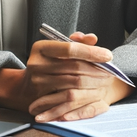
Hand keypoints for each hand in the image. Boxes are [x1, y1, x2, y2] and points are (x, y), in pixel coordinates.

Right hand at [0, 32, 132, 120]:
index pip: (70, 48)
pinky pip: (68, 97)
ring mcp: (37, 81)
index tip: (108, 55)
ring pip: (73, 82)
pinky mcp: (41, 98)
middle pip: (74, 66)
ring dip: (93, 82)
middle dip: (96, 69)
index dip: (91, 52)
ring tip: (106, 80)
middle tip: (111, 71)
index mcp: (41, 48)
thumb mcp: (57, 50)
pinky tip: (95, 91)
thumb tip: (93, 38)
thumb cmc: (47, 65)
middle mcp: (36, 63)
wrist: (25, 88)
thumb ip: (76, 43)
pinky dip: (84, 94)